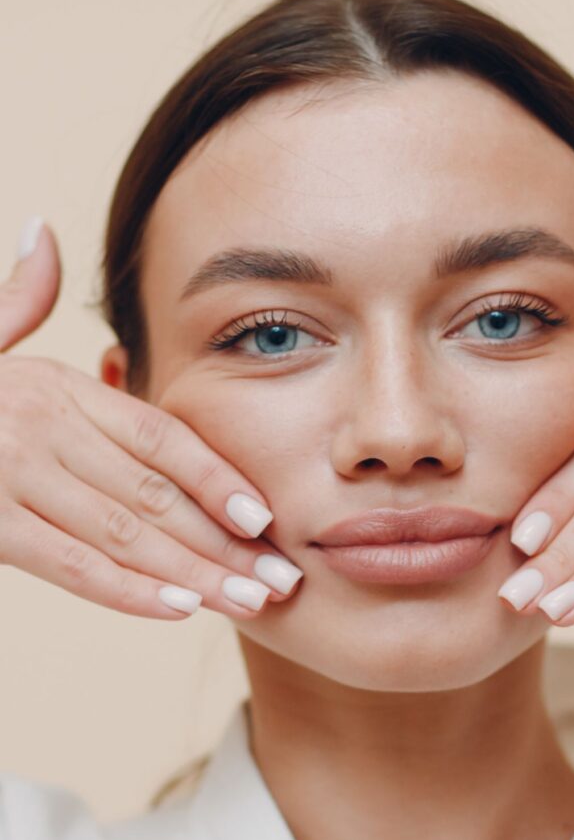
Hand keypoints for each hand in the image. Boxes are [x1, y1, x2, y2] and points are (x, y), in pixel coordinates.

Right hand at [0, 220, 302, 619]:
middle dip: (223, 541)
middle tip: (280, 578)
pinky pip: (69, 566)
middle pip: (155, 493)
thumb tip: (43, 230)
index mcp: (55, 387)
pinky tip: (179, 609)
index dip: (216, 477)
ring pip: (123, 534)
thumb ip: (16, 298)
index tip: (265, 517)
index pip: (158, 437)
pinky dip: (126, 591)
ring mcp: (10, 479)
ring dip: (193, 573)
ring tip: (249, 601)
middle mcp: (40, 429)